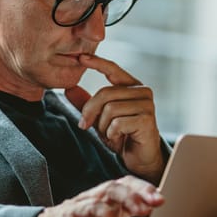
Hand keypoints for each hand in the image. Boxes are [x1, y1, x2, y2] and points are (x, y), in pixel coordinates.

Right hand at [36, 176, 163, 216]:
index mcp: (110, 208)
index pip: (133, 192)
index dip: (149, 194)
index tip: (166, 204)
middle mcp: (99, 202)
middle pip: (125, 185)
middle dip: (143, 191)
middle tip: (160, 201)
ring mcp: (85, 205)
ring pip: (109, 190)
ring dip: (128, 197)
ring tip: (143, 209)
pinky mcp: (71, 214)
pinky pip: (90, 208)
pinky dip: (105, 213)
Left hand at [65, 54, 165, 184]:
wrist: (139, 158)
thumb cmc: (122, 136)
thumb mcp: (100, 118)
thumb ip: (86, 103)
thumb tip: (69, 88)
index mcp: (131, 86)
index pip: (113, 69)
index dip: (97, 62)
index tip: (80, 57)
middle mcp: (142, 91)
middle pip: (105, 93)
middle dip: (90, 112)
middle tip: (84, 126)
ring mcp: (146, 105)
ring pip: (110, 109)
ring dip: (103, 127)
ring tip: (110, 135)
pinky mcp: (147, 119)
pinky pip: (118, 123)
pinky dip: (112, 134)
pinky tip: (119, 139)